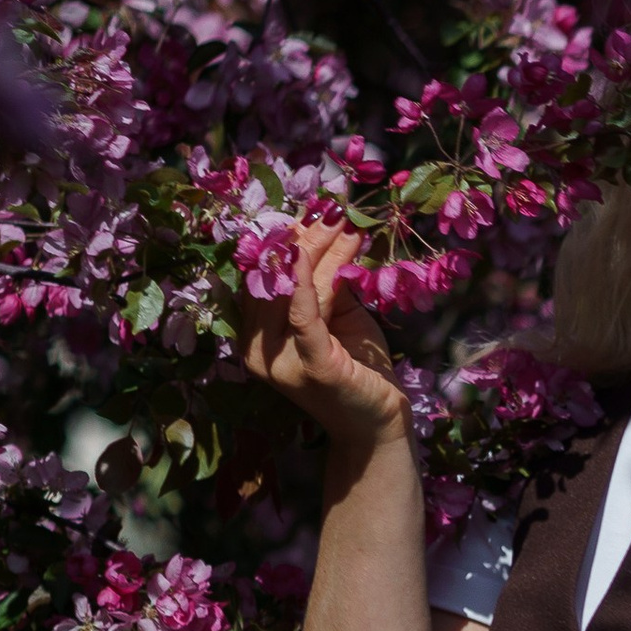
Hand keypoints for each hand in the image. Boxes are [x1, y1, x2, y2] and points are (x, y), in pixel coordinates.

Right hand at [239, 221, 409, 450]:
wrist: (376, 423)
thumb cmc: (356, 367)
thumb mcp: (334, 316)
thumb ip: (321, 283)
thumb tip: (319, 228)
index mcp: (254, 337)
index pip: (262, 277)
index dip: (282, 239)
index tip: (307, 208)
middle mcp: (256, 350)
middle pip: (275, 279)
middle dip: (303, 238)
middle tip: (331, 207)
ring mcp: (279, 362)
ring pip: (292, 290)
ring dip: (318, 249)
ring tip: (343, 220)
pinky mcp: (310, 367)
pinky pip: (303, 314)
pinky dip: (305, 280)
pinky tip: (310, 252)